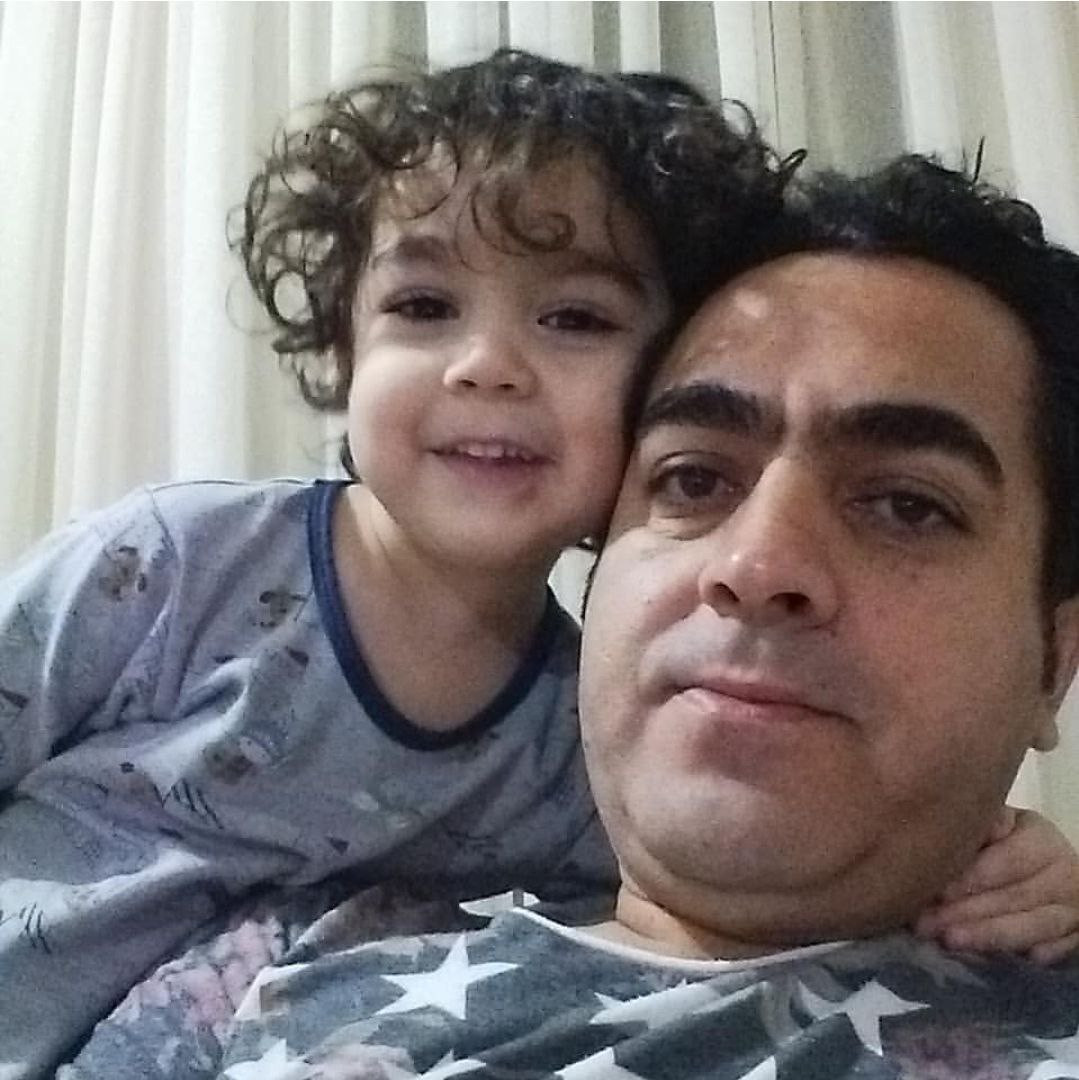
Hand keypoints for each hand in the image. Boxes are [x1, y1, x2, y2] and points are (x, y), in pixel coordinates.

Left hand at [914, 806, 1078, 964]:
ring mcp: (1072, 910)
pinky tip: (987, 958)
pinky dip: (1020, 956)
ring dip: (988, 936)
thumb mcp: (995, 829)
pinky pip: (1053, 952)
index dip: (971, 877)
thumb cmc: (1005, 845)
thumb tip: (943, 837)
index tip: (936, 892)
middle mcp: (1063, 874)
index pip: (1007, 860)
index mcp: (1041, 839)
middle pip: (1015, 896)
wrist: (1049, 871)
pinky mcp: (1075, 938)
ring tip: (949, 941)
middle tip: (927, 925)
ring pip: (1032, 927)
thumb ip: (977, 831)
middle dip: (968, 912)